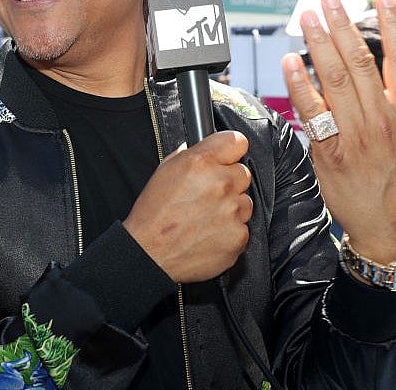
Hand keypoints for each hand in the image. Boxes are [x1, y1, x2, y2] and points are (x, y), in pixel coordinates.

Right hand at [124, 130, 252, 282]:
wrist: (150, 254)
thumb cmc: (152, 216)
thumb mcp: (163, 173)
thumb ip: (187, 156)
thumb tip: (199, 149)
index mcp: (201, 163)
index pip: (236, 141)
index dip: (231, 150)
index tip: (228, 157)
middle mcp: (220, 183)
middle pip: (243, 173)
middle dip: (229, 181)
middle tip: (208, 195)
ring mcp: (232, 211)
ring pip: (245, 202)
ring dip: (231, 208)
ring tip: (205, 218)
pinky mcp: (239, 236)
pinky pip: (243, 227)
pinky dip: (230, 231)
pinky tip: (209, 234)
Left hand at [281, 0, 395, 262]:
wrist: (392, 234)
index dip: (392, 25)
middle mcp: (383, 121)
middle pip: (361, 63)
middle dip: (343, 26)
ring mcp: (356, 137)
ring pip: (335, 82)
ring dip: (319, 46)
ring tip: (307, 17)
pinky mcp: (330, 154)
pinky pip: (313, 114)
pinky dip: (300, 87)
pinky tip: (290, 62)